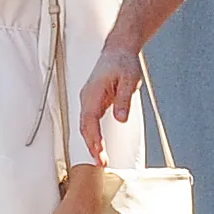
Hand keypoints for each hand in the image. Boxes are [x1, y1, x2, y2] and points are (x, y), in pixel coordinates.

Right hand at [79, 46, 140, 166]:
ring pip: (85, 125)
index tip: (99, 153)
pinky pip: (89, 121)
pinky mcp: (93, 101)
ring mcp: (89, 99)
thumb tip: (120, 118)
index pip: (89, 120)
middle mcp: (87, 97)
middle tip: (101, 163)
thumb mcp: (129, 80)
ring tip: (100, 158)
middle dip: (91, 146)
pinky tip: (98, 145)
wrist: (119, 51)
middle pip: (84, 127)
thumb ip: (124, 100)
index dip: (93, 139)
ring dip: (91, 142)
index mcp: (93, 92)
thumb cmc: (123, 62)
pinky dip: (93, 135)